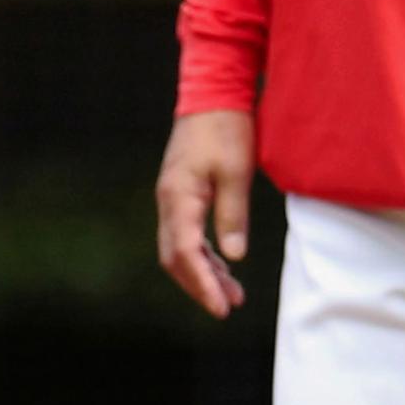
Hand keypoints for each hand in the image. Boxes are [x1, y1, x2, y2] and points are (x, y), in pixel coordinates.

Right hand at [155, 108, 255, 317]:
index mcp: (179, 196)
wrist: (212, 95)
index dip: (202, 283)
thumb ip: (233, 215)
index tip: (222, 308)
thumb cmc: (226, 131)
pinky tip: (222, 263)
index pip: (186, 252)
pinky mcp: (180, 192)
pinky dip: (201, 254)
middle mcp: (168, 199)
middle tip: (228, 306)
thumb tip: (234, 256)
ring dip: (202, 272)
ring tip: (233, 293)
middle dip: (200, 284)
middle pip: (174, 256)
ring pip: (178, 247)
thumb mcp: (236, 172)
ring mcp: (171, 195)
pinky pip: (184, 233)